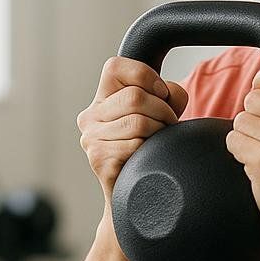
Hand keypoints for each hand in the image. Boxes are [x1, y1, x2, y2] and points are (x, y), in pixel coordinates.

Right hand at [77, 57, 187, 201]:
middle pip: (135, 97)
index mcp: (102, 98)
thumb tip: (169, 93)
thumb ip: (168, 94)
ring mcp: (90, 138)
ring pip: (138, 121)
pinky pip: (135, 145)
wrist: (137, 193)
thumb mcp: (161, 113)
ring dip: (160, 132)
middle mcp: (90, 116)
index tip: (160, 94)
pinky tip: (147, 157)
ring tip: (159, 142)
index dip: (145, 75)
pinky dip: (150, 151)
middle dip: (163, 111)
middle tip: (168, 125)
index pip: (115, 66)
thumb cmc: (152, 148)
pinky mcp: (99, 159)